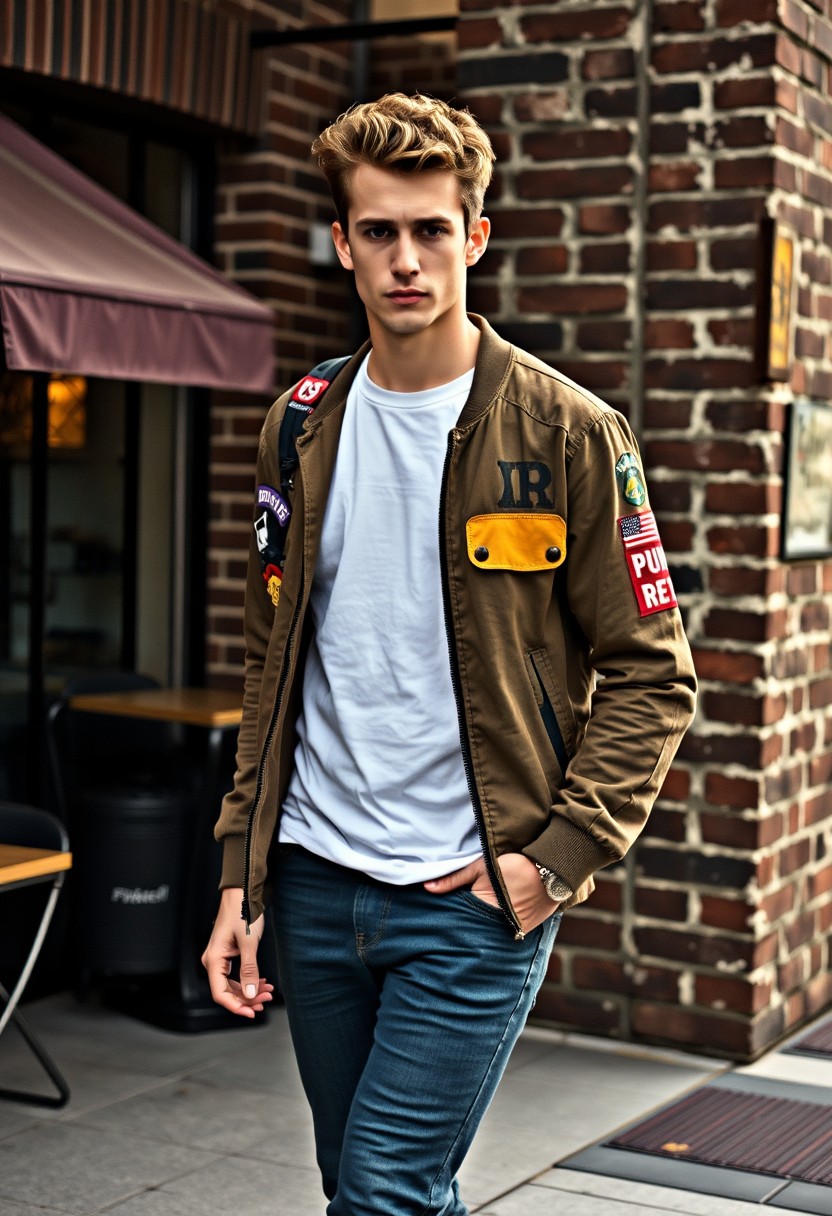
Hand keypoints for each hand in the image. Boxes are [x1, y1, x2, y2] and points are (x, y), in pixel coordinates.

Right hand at [201, 887, 273, 1018]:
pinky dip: (249, 980)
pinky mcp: (227, 954)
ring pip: (233, 984)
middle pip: (227, 991)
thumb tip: (249, 994)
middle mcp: (213, 960)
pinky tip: (262, 982)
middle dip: (247, 998)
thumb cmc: (242, 910)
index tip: (252, 1013)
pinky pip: (235, 974)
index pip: (220, 994)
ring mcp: (220, 958)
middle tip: (267, 1000)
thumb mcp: (248, 943)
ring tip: (268, 992)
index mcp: (213, 959)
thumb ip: (249, 970)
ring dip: (250, 990)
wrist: (242, 891)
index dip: (236, 1007)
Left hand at [424, 853, 558, 933]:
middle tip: (468, 920)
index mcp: (485, 910)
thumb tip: (427, 888)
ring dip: (491, 926)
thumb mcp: (480, 867)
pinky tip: (504, 915)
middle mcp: (501, 925)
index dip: (457, 920)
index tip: (450, 920)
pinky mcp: (529, 929)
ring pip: (496, 932)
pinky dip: (506, 925)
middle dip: (473, 926)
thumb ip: (453, 880)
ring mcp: (517, 929)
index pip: (464, 923)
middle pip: (480, 930)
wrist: (552, 867)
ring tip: (487, 916)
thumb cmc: (513, 863)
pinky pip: (512, 931)